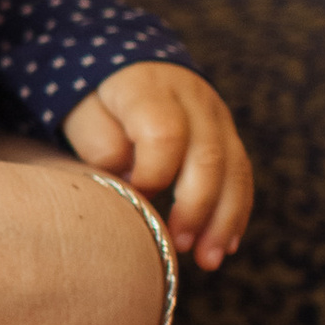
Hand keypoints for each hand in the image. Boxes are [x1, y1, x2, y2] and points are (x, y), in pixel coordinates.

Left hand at [64, 63, 252, 267]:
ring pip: (234, 169)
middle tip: (178, 245)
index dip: (153, 173)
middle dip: (196, 208)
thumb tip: (128, 183)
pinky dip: (235, 213)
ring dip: (224, 220)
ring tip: (208, 260)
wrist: (128, 64)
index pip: (165, 133)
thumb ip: (100, 142)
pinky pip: (241, 175)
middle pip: (208, 156)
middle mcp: (193, 98)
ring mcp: (217, 116)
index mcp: (150, 87)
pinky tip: (224, 245)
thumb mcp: (83, 112)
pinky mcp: (228, 135)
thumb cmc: (98, 99)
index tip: (134, 195)